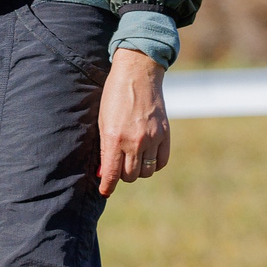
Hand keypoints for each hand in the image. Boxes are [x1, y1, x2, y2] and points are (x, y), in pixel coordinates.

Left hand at [97, 47, 170, 195]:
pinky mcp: (165, 134)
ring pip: (146, 171)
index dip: (107, 186)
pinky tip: (147, 157)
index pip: (112, 174)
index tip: (104, 191)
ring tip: (132, 160)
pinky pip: (161, 162)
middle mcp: (134, 141)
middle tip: (118, 166)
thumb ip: (105, 147)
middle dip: (122, 175)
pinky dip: (154, 164)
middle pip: (130, 176)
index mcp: (114, 138)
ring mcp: (152, 138)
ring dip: (138, 170)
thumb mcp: (102, 121)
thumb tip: (104, 172)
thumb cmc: (113, 96)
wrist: (137, 75)